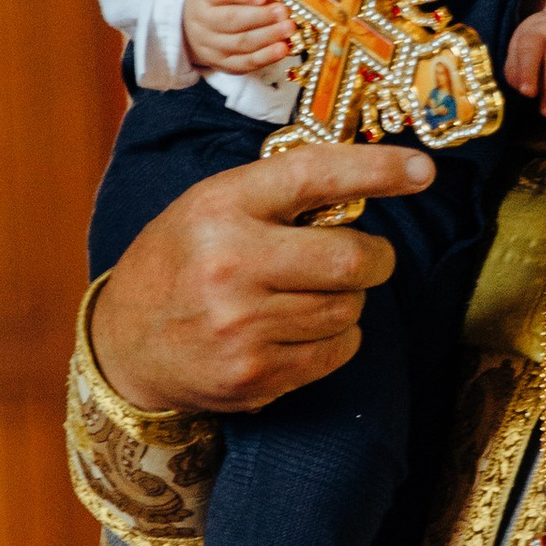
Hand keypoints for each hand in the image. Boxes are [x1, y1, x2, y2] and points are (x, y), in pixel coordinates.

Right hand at [89, 142, 432, 415]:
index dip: (377, 170)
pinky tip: (300, 328)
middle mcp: (231, 264)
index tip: (422, 172)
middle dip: (375, 257)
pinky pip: (336, 351)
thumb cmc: (180, 262)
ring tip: (312, 293)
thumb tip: (369, 186)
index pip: (315, 174)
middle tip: (366, 256)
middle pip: (352, 259)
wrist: (124, 344)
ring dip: (349, 298)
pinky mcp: (255, 375)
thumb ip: (279, 195)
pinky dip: (335, 338)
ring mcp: (243, 327)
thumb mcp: (212, 206)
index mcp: (221, 206)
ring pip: (349, 309)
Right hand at [181, 0, 294, 77]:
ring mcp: (209, 44)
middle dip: (261, 17)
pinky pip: (243, 63)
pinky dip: (265, 57)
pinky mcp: (219, 63)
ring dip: (268, 37)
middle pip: (232, 20)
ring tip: (288, 29)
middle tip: (284, 12)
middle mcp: (202, 20)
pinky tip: (282, 49)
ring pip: (240, 43)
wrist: (195, 20)